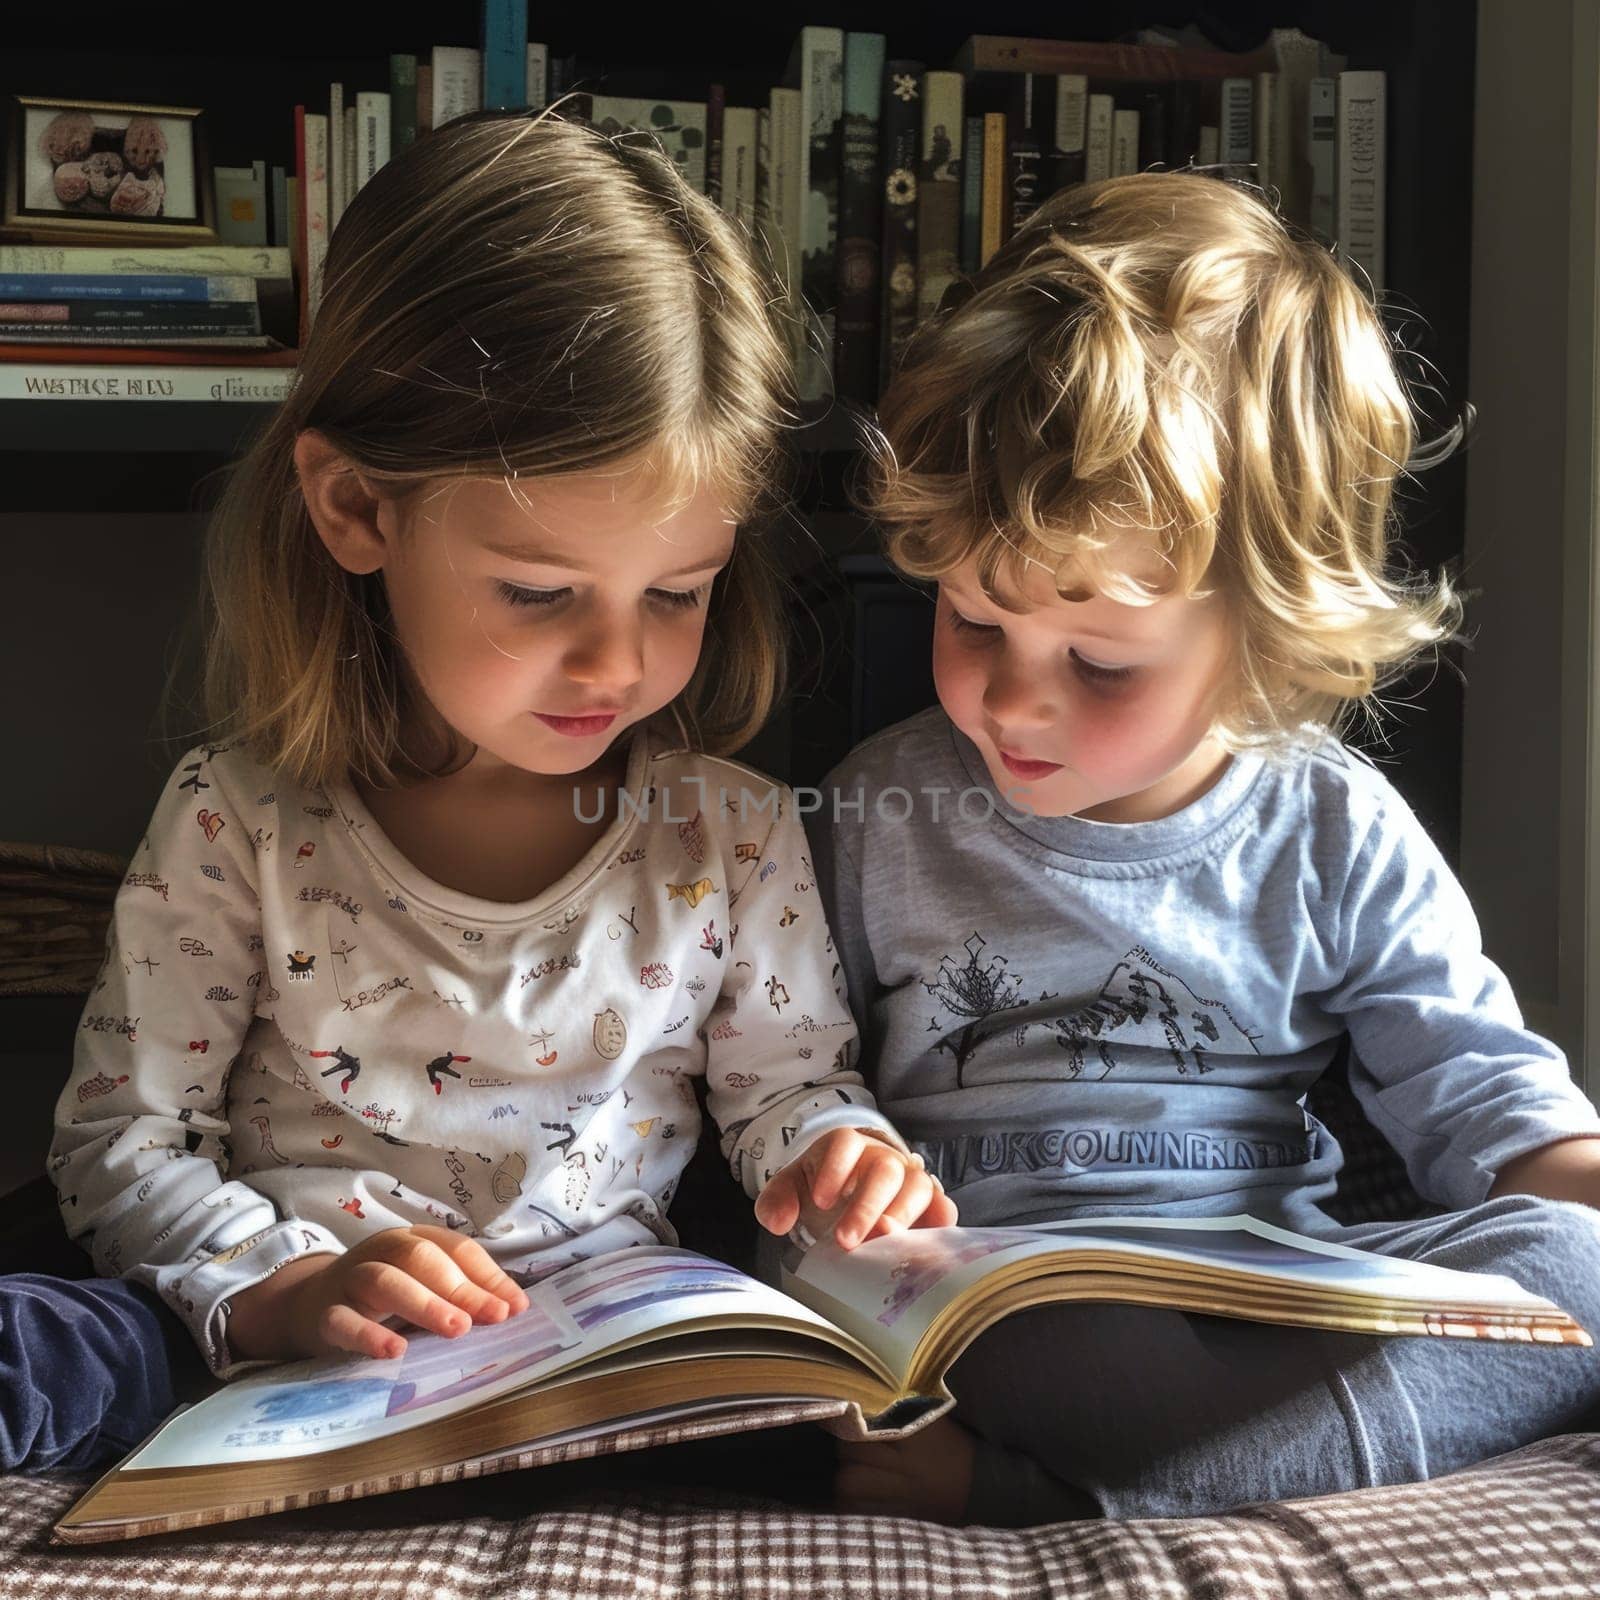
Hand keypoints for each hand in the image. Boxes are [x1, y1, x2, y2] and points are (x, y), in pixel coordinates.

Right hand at [226, 1225, 529, 1361]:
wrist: (306, 1305)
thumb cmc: (380, 1298)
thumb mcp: (421, 1288)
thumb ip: (460, 1293)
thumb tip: (513, 1307)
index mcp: (412, 1239)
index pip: (456, 1249)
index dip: (488, 1276)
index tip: (516, 1307)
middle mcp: (381, 1251)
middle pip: (422, 1259)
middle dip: (461, 1288)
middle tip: (493, 1317)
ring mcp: (350, 1280)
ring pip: (385, 1281)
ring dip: (424, 1303)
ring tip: (456, 1329)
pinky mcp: (323, 1314)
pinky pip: (343, 1321)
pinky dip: (368, 1335)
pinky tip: (395, 1350)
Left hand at [754, 1127, 957, 1248]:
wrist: (848, 1193)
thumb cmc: (822, 1187)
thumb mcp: (793, 1188)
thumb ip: (776, 1200)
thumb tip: (778, 1221)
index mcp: (846, 1146)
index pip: (844, 1144)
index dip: (834, 1170)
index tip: (820, 1201)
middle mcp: (882, 1158)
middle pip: (884, 1169)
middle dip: (867, 1205)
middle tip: (847, 1239)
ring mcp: (909, 1179)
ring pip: (916, 1186)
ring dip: (901, 1215)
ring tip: (882, 1242)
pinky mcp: (929, 1204)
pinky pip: (942, 1207)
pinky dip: (940, 1221)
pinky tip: (928, 1238)